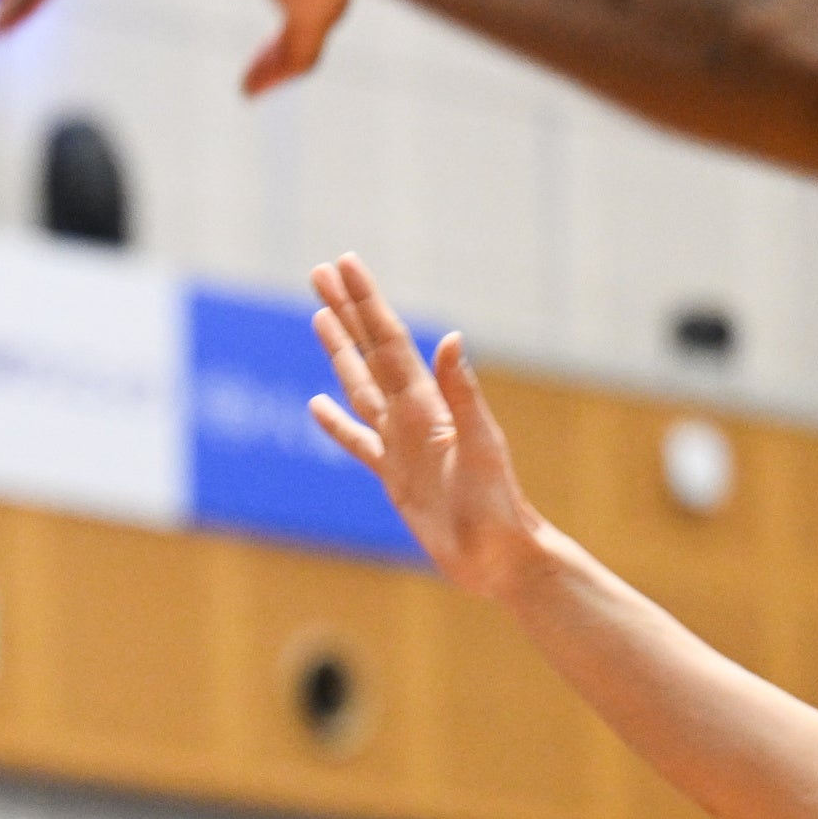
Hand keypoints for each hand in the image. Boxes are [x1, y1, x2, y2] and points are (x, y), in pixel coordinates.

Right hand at [303, 254, 550, 601]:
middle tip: (320, 271)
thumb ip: (464, 394)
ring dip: (341, 351)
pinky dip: (335, 423)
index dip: (365, 302)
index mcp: (427, 404)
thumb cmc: (497, 505)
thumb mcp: (480, 446)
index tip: (343, 264)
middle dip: (347, 310)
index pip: (389, 342)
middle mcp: (412, 415)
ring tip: (320, 317)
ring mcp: (400, 443)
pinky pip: (357, 441)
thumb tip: (453, 340)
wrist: (500, 555)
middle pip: (370, 351)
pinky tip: (317, 405)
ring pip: (360, 386)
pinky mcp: (394, 476)